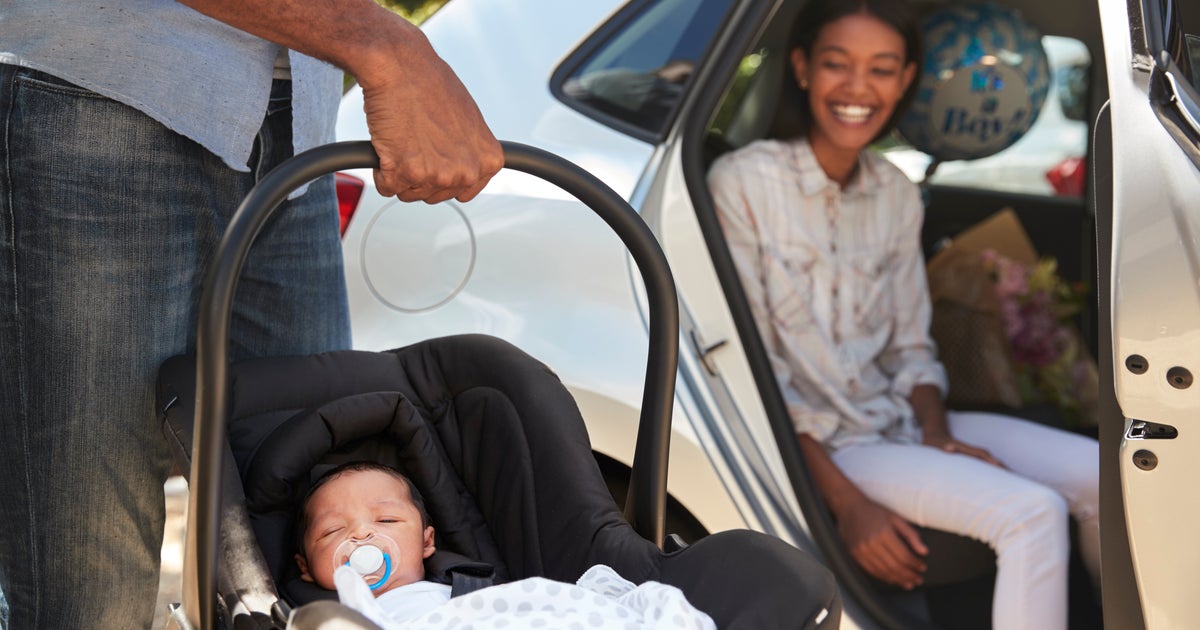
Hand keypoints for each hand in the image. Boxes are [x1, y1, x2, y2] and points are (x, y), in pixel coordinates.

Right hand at [359, 34, 503, 203]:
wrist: (399, 64)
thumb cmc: (429, 83)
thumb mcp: (467, 118)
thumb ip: (469, 149)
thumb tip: (460, 164)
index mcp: (488, 160)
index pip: (466, 190)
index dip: (444, 173)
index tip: (435, 155)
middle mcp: (467, 171)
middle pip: (435, 194)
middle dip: (420, 172)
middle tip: (415, 138)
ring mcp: (437, 175)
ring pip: (410, 192)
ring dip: (399, 170)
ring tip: (403, 135)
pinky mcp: (406, 174)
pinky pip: (386, 187)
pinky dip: (380, 169)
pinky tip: (388, 141)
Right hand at [837, 497, 928, 589]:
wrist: (849, 508)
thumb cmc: (874, 511)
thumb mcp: (896, 518)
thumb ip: (911, 534)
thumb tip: (924, 551)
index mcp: (884, 533)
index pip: (904, 556)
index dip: (915, 564)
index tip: (922, 567)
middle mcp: (871, 544)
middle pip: (894, 566)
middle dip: (909, 575)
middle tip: (918, 579)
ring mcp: (861, 551)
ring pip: (883, 571)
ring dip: (898, 579)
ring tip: (909, 583)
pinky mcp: (854, 555)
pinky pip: (871, 571)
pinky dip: (884, 577)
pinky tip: (893, 579)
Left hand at [922, 433, 1004, 467]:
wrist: (935, 435)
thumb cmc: (935, 443)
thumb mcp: (937, 445)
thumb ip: (944, 446)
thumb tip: (949, 448)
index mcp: (965, 448)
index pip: (981, 453)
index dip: (989, 459)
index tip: (998, 465)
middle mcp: (971, 450)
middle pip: (989, 456)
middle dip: (1000, 464)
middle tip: (1012, 474)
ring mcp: (972, 453)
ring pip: (989, 459)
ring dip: (999, 466)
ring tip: (1011, 476)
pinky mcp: (970, 456)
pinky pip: (984, 461)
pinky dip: (993, 467)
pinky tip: (998, 474)